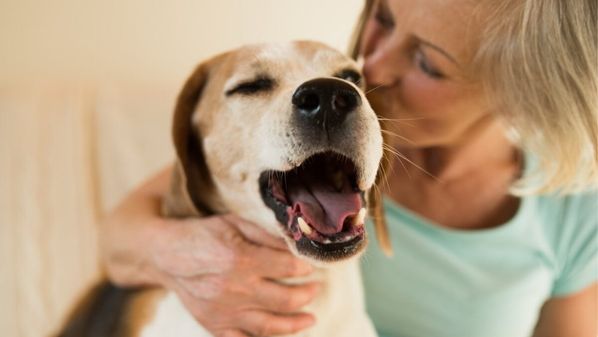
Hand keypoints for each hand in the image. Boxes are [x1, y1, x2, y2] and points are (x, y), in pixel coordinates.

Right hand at [149, 214, 318, 336]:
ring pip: (269, 326)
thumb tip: (296, 246)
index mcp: (241, 259)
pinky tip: (278, 335)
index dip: (304, 266)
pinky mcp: (214, 325)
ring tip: (310, 318)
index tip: (311, 266)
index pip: (287, 266)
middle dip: (307, 294)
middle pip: (285, 299)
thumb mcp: (235, 223)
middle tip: (316, 288)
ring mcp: (224, 311)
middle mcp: (235, 289)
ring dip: (295, 324)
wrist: (165, 255)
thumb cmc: (202, 235)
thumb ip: (266, 236)